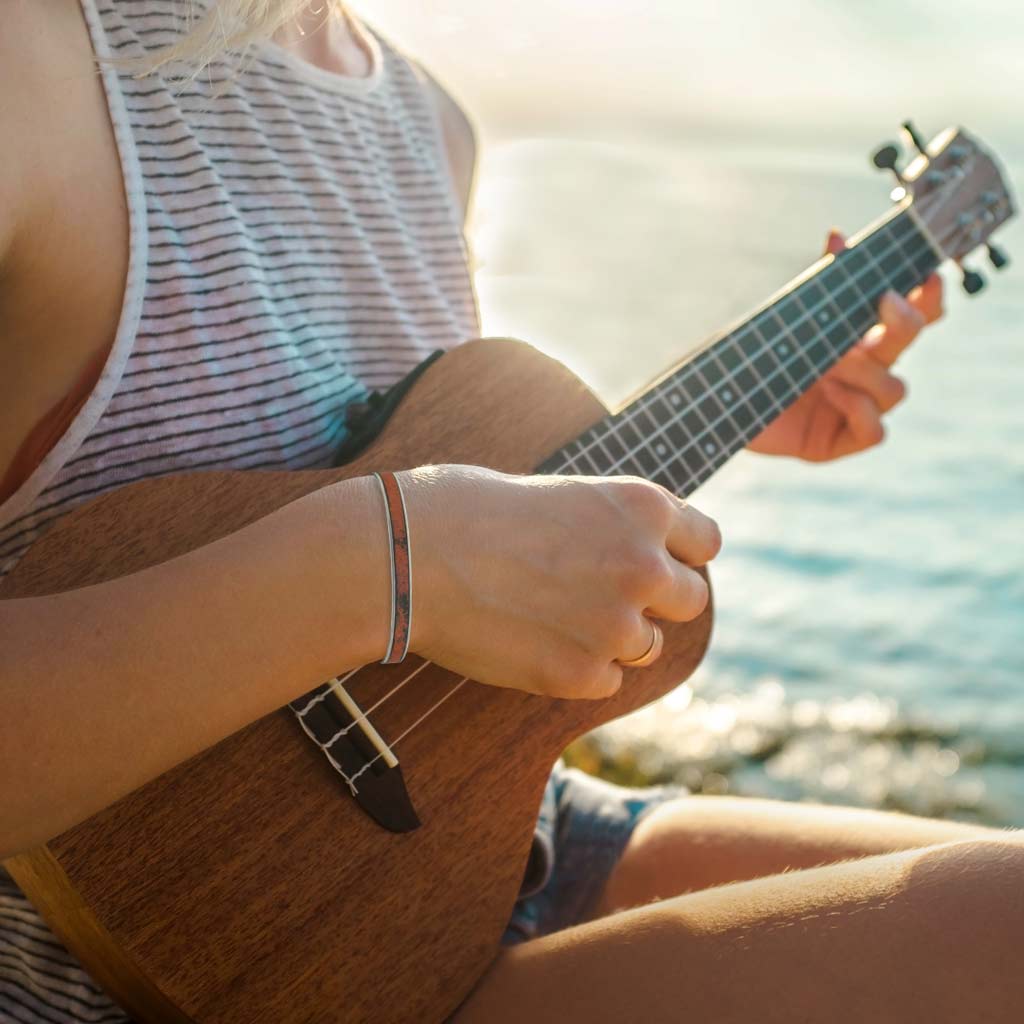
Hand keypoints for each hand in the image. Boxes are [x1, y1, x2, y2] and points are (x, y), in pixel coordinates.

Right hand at [401, 465, 720, 699]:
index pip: (707, 542)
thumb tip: (638, 555)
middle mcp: (644, 565)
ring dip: (612, 637)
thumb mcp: (561, 494)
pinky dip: (577, 669)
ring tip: (550, 614)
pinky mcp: (581, 675)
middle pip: (691, 600)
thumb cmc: (468, 509)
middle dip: (654, 601)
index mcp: (641, 507)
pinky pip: (605, 680)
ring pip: (646, 645)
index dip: (679, 553)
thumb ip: (612, 527)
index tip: (653, 561)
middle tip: (602, 595)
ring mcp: (617, 626)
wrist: (409, 555)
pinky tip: (531, 641)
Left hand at [747, 230, 943, 461]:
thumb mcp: (787, 319)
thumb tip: (837, 236)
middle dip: (904, 322)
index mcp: (859, 340)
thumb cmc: (755, 359)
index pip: (911, 318)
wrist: (717, 402)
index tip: (926, 276)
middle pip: (909, 346)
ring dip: (866, 370)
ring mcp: (854, 408)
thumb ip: (817, 283)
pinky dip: (860, 410)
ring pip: (894, 389)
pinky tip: (831, 393)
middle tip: (883, 302)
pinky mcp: (838, 441)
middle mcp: (863, 373)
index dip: (928, 299)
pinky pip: (876, 432)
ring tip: (829, 363)